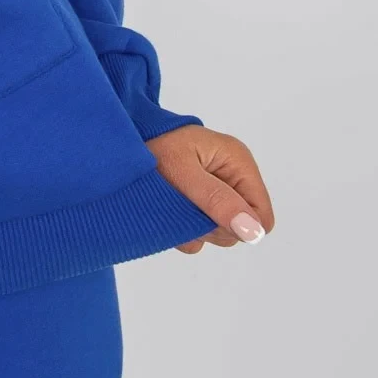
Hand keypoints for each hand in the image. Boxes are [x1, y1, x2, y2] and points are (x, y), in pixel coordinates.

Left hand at [147, 124, 275, 255]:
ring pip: (219, 233)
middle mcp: (231, 178)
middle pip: (241, 229)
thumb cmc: (151, 147)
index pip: (262, 217)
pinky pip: (199, 232)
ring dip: (192, 228)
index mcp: (238, 163)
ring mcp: (215, 192)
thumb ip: (217, 201)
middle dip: (210, 226)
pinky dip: (180, 230)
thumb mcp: (183, 173)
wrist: (116, 145)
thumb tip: (255, 231)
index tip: (205, 215)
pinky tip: (164, 212)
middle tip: (181, 204)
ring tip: (169, 203)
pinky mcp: (197, 202)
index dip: (237, 225)